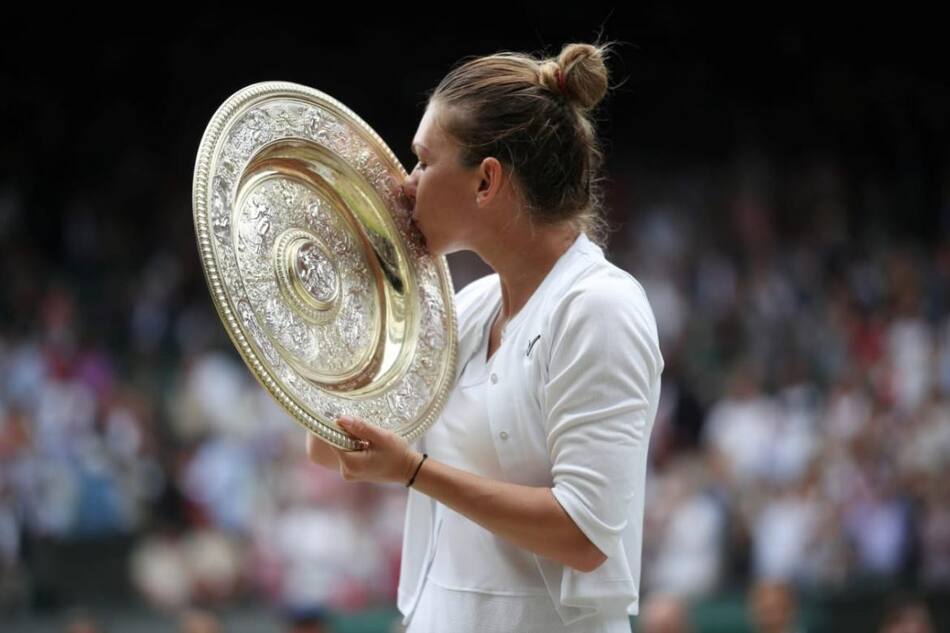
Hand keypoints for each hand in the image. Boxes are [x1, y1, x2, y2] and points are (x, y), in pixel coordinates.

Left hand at [306, 416, 421, 485]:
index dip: (333, 426)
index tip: (338, 414)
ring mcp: (347, 473)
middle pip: (332, 446)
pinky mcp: (351, 471)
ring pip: (338, 449)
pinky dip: (349, 444)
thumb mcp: (381, 437)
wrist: (407, 470)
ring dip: (345, 437)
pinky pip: (343, 454)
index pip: (331, 440)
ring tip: (358, 430)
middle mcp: (346, 471)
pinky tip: (360, 439)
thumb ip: (361, 428)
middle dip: (339, 431)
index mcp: (351, 464)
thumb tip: (340, 419)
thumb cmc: (398, 453)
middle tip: (350, 420)